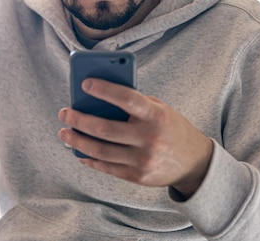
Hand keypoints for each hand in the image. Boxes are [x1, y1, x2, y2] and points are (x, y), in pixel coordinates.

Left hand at [58, 78, 213, 198]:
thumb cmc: (170, 128)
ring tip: (64, 132)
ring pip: (100, 151)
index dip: (104, 90)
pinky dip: (89, 159)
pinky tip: (78, 151)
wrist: (196, 163)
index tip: (85, 83)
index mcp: (156, 115)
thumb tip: (95, 99)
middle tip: (64, 113)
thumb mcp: (159, 109)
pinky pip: (107, 167)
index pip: (126, 99)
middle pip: (105, 129)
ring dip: (77, 141)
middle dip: (79, 120)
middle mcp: (150, 138)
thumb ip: (133, 103)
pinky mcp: (138, 177)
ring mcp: (143, 160)